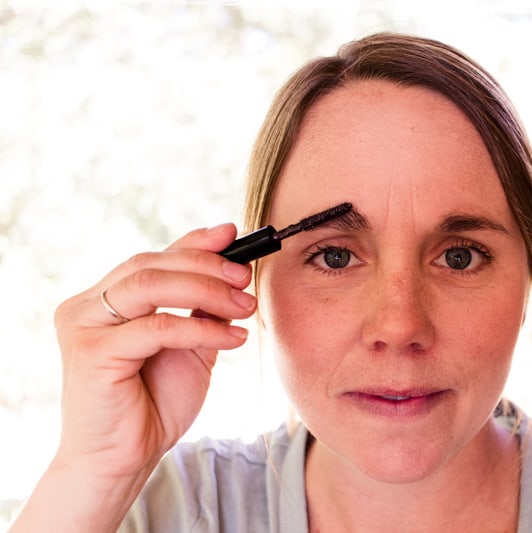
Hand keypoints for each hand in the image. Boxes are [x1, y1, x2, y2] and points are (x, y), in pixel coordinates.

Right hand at [52, 223, 255, 478]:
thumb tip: (234, 269)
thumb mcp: (189, 346)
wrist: (125, 458)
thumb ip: (202, 309)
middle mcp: (87, 306)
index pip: (152, 259)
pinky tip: (233, 338)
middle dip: (207, 266)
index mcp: (105, 299)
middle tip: (245, 278)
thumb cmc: (153, 403)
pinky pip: (157, 328)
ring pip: (150, 286)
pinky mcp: (91, 352)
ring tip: (244, 306)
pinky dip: (201, 329)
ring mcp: (84, 326)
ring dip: (207, 291)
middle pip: (151, 265)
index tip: (232, 234)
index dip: (193, 242)